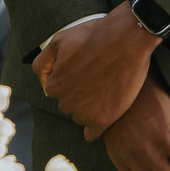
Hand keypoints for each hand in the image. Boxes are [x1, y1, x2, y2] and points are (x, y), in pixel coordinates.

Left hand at [35, 4, 158, 132]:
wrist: (128, 39)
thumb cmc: (94, 36)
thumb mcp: (59, 40)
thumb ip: (43, 62)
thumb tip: (41, 81)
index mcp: (54, 85)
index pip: (56, 90)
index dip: (71, 79)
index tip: (84, 70)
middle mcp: (65, 102)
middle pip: (69, 104)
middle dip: (80, 93)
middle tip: (98, 77)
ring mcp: (84, 113)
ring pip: (81, 116)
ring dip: (90, 107)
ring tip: (107, 87)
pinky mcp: (103, 119)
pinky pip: (92, 134)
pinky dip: (95, 128)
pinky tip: (103, 116)